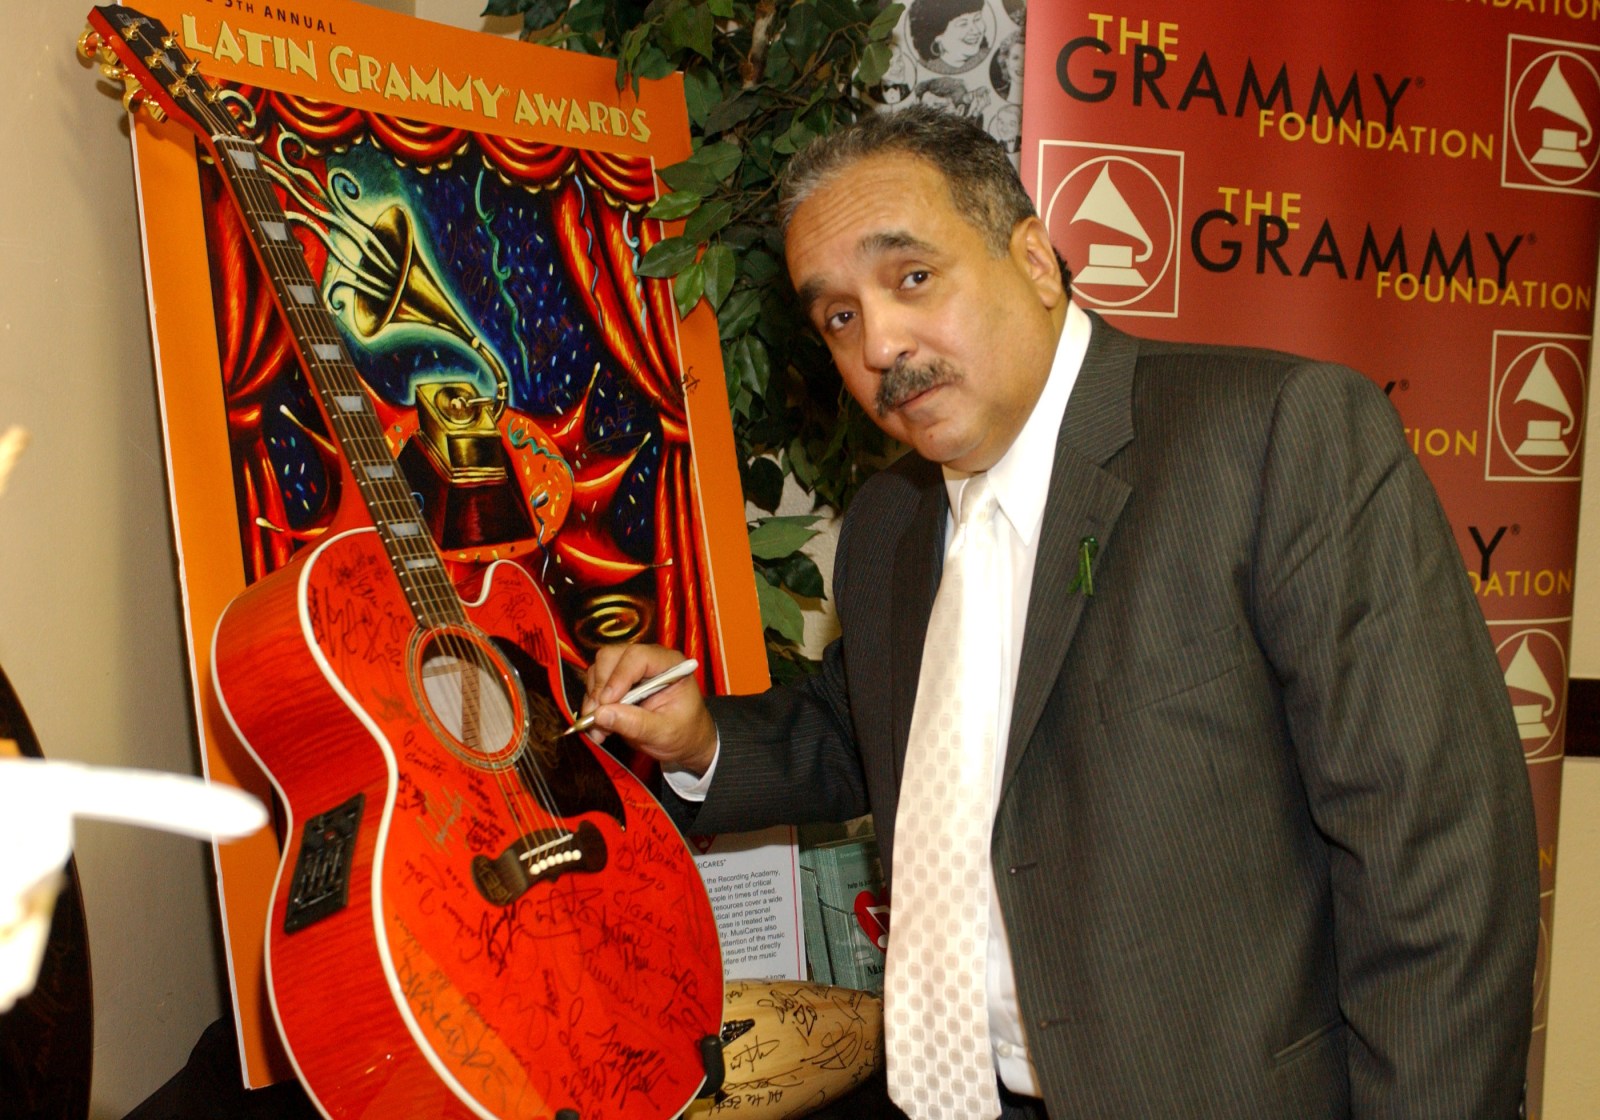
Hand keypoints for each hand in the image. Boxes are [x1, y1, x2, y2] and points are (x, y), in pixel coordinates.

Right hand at [581, 644, 717, 776]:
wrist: (684, 740)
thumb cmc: (683, 732)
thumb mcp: (664, 733)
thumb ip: (636, 724)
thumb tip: (600, 715)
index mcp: (669, 664)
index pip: (638, 657)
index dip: (619, 677)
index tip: (607, 703)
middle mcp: (647, 660)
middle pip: (611, 657)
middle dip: (601, 687)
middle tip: (597, 717)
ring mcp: (630, 669)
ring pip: (598, 669)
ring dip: (593, 698)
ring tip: (599, 728)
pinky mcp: (616, 682)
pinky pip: (594, 686)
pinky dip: (591, 706)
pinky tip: (599, 727)